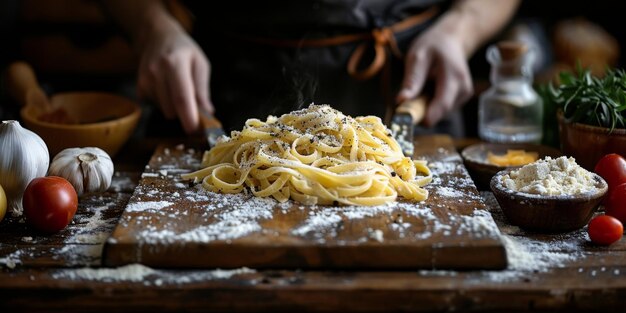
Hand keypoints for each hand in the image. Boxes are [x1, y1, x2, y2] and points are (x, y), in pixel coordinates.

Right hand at [136, 19, 212, 133]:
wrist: (158, 36)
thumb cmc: (184, 50)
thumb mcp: (200, 64)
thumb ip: (202, 90)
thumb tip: (208, 113)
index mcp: (175, 64)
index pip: (181, 97)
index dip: (188, 117)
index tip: (195, 130)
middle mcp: (156, 72)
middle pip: (172, 108)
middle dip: (186, 114)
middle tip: (197, 109)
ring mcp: (145, 79)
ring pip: (164, 109)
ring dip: (175, 107)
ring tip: (179, 89)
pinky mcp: (139, 86)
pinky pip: (155, 106)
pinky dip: (165, 103)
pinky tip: (167, 88)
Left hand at [396, 17, 473, 126]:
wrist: (451, 41)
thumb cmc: (433, 47)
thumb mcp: (418, 57)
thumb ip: (412, 80)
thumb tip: (401, 101)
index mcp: (454, 76)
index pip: (442, 105)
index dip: (425, 117)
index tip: (406, 119)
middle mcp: (464, 89)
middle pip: (440, 113)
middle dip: (422, 111)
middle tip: (407, 99)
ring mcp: (464, 96)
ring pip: (440, 113)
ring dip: (426, 107)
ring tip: (422, 87)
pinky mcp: (460, 100)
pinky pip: (441, 110)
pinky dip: (431, 104)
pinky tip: (430, 89)